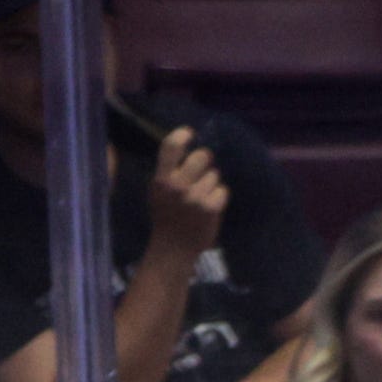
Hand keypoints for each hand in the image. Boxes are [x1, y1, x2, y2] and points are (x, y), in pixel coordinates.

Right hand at [143, 124, 229, 257]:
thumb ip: (168, 171)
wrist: (174, 248)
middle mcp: (177, 185)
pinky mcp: (211, 208)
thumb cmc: (166, 216)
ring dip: (211, 183)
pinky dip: (219, 197)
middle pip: (202, 156)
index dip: (182, 135)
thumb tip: (185, 148)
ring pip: (214, 175)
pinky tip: (210, 207)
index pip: (170, 147)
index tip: (190, 133)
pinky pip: (223, 191)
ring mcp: (195, 197)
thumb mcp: (159, 191)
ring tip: (201, 197)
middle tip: (203, 168)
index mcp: (161, 179)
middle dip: (206, 160)